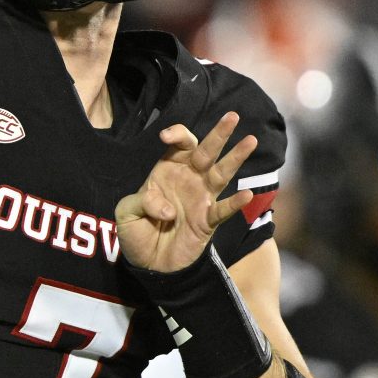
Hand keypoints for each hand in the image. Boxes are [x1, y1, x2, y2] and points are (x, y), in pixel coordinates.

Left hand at [115, 112, 256, 272]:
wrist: (149, 262)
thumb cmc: (137, 231)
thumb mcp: (127, 213)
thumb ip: (143, 203)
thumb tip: (169, 209)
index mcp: (167, 170)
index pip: (179, 144)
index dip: (177, 135)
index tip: (166, 138)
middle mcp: (188, 179)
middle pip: (206, 151)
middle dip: (218, 134)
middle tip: (233, 116)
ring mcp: (201, 198)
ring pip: (221, 173)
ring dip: (236, 157)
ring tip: (250, 140)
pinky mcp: (208, 221)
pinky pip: (223, 209)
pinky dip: (235, 203)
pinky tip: (246, 194)